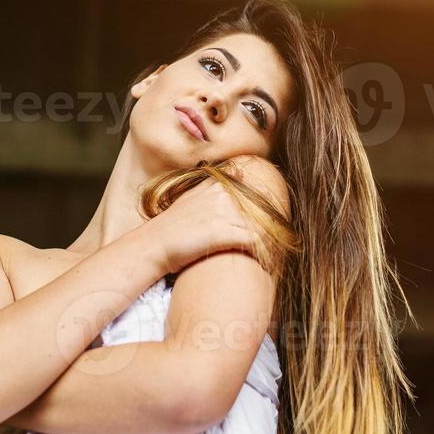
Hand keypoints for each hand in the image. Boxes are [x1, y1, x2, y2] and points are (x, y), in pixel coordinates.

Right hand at [145, 166, 270, 274]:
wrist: (153, 244)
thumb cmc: (171, 227)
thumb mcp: (190, 198)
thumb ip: (211, 186)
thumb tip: (235, 172)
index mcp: (216, 185)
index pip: (254, 189)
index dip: (266, 206)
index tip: (273, 220)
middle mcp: (222, 195)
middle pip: (262, 207)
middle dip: (273, 225)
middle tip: (281, 240)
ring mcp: (223, 213)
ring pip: (262, 224)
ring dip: (272, 240)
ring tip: (276, 254)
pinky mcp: (224, 232)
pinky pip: (256, 240)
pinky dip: (264, 252)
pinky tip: (266, 262)